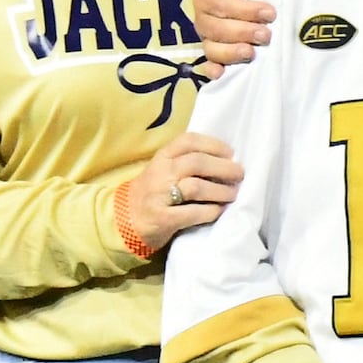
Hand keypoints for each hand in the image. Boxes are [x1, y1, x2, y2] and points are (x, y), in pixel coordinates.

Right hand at [115, 131, 242, 253]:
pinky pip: (193, 213)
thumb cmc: (153, 193)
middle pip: (197, 163)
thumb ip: (186, 162)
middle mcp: (160, 172)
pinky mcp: (163, 218)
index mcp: (162, 157)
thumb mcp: (163, 170)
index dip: (213, 144)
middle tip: (239, 174)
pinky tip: (218, 211)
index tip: (230, 152)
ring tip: (232, 194)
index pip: (188, 141)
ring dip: (221, 191)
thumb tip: (226, 160)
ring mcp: (160, 196)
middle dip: (224, 168)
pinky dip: (210, 211)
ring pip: (197, 187)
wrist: (123, 221)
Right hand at [185, 0, 270, 71]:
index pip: (219, 3)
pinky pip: (208, 68)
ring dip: (231, 53)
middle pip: (215, 28)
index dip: (244, 9)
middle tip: (266, 35)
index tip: (270, 12)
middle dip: (241, 32)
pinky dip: (213, 71)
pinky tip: (223, 74)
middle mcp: (205, 17)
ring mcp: (210, 39)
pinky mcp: (217, 57)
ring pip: (212, 49)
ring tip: (252, 53)